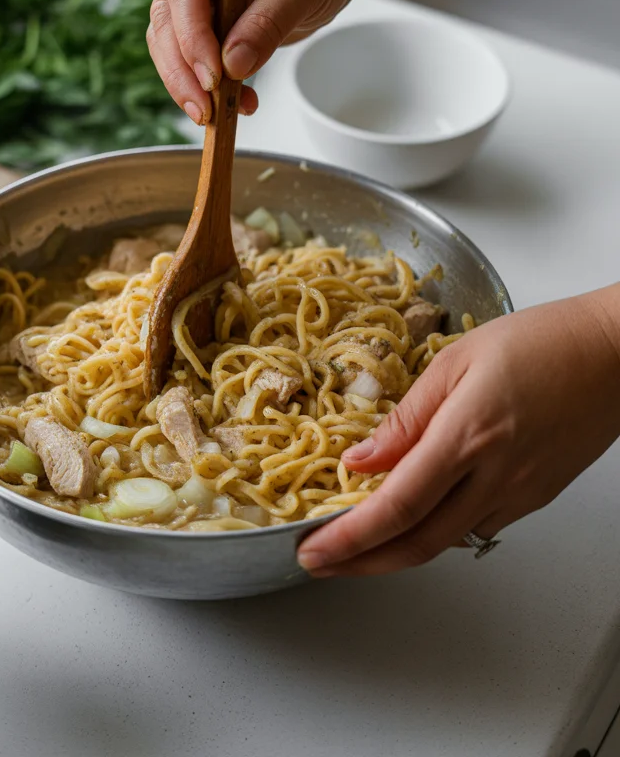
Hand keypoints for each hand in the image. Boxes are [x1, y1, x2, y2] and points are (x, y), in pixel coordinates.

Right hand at [147, 0, 365, 123]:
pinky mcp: (192, 9)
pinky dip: (201, 81)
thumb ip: (269, 23)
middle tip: (206, 110)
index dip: (192, 35)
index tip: (213, 77)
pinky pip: (183, 51)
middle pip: (167, 15)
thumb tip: (232, 66)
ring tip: (220, 113)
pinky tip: (233, 101)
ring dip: (188, 82)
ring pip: (166, 39)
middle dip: (183, 68)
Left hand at [297, 285, 619, 576]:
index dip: (349, 537)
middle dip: (361, 563)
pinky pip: (477, 528)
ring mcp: (520, 493)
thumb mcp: (457, 359)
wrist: (615, 354)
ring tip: (357, 542)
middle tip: (321, 561)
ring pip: (447, 543)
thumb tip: (360, 459)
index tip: (313, 548)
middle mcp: (495, 475)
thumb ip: (406, 416)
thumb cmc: (542, 341)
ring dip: (395, 552)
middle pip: (417, 543)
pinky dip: (437, 532)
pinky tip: (415, 518)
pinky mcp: (536, 497)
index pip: (396, 505)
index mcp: (467, 435)